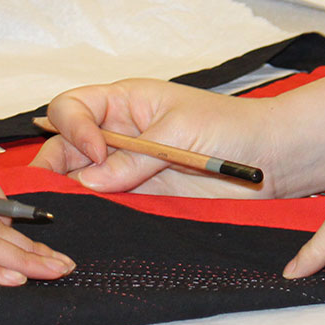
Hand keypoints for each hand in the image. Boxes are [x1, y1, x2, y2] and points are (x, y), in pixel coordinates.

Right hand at [30, 78, 279, 196]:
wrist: (270, 158)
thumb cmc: (231, 127)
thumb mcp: (180, 133)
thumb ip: (134, 158)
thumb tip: (88, 181)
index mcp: (124, 101)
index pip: (73, 107)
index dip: (73, 128)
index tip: (94, 152)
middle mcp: (118, 133)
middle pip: (65, 146)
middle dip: (55, 167)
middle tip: (57, 194)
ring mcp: (126, 166)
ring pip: (80, 179)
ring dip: (71, 194)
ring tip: (69, 213)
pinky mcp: (140, 195)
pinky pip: (106, 203)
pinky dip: (94, 213)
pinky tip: (90, 223)